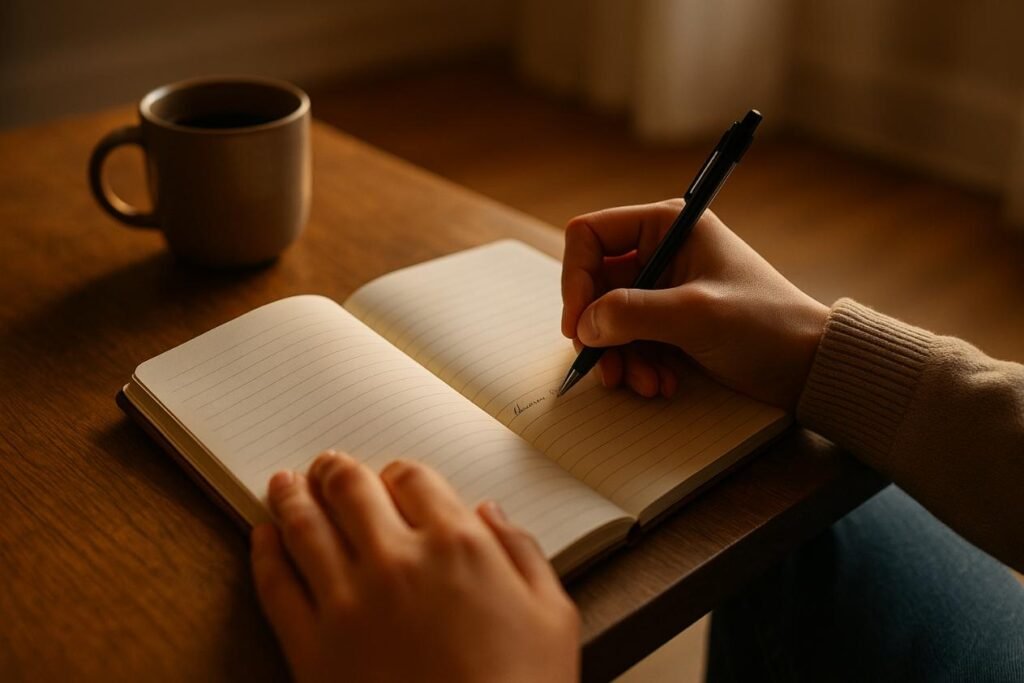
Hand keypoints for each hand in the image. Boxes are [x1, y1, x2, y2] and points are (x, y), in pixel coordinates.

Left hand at [250, 452, 578, 682]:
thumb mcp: (553, 615)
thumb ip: (522, 552)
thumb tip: (490, 513)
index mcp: (457, 546)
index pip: (413, 480)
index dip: (399, 472)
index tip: (392, 478)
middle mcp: (397, 561)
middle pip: (351, 492)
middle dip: (336, 471)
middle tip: (326, 465)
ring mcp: (348, 602)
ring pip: (306, 527)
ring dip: (292, 496)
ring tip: (283, 482)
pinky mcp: (312, 647)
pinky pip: (277, 586)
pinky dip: (264, 553)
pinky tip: (262, 536)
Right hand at [561, 200, 828, 409]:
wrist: (808, 365)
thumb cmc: (765, 325)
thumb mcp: (695, 314)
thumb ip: (632, 313)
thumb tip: (583, 325)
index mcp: (667, 226)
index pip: (590, 236)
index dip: (575, 279)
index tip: (577, 325)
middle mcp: (660, 251)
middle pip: (594, 285)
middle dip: (600, 331)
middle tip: (608, 369)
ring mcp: (663, 289)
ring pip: (608, 319)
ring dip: (620, 357)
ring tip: (647, 384)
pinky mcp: (668, 322)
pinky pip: (629, 341)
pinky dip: (637, 366)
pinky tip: (662, 384)